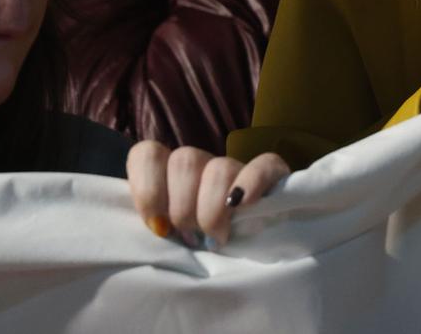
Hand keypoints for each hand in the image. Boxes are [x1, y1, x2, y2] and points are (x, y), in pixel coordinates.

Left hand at [125, 142, 289, 248]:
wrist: (245, 266)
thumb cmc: (196, 257)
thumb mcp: (168, 246)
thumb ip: (158, 229)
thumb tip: (158, 228)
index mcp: (168, 177)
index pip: (148, 154)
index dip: (148, 188)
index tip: (157, 225)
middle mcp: (200, 166)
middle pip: (184, 161)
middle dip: (183, 209)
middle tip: (191, 240)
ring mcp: (235, 167)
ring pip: (219, 168)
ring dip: (213, 209)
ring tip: (217, 240)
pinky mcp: (272, 174)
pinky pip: (264, 165)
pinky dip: (251, 183)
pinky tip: (243, 206)